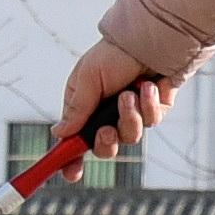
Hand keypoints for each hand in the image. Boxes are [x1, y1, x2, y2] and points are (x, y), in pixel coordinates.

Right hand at [46, 40, 178, 164]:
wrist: (151, 40)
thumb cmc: (114, 55)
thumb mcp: (88, 78)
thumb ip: (77, 109)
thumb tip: (59, 134)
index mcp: (84, 109)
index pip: (74, 141)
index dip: (71, 160)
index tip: (70, 174)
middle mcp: (107, 115)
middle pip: (104, 149)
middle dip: (105, 142)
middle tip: (106, 129)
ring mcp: (132, 115)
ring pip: (130, 137)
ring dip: (130, 116)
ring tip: (131, 93)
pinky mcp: (155, 111)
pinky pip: (152, 121)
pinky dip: (149, 104)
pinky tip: (150, 87)